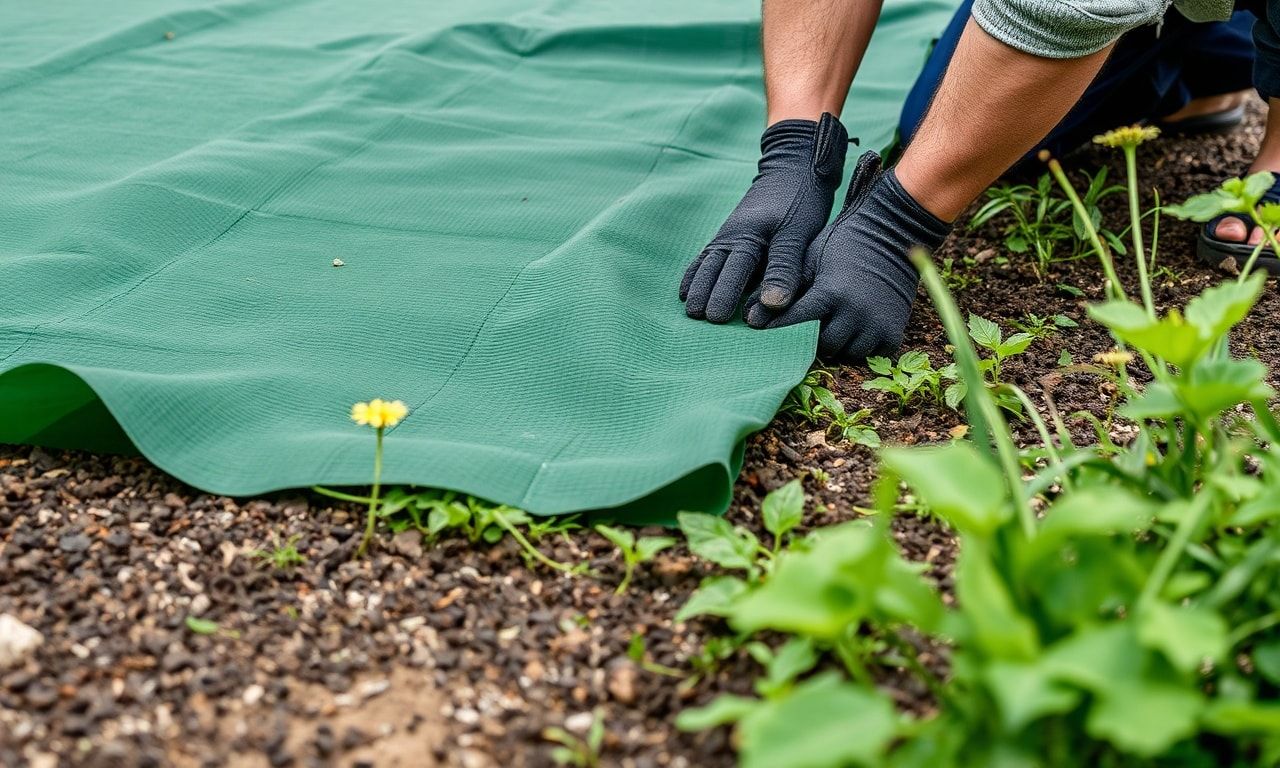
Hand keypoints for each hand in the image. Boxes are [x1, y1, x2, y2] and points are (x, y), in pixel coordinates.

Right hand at [680, 114, 847, 322]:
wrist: (794, 167)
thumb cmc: (801, 201)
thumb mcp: (798, 234)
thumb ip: (784, 267)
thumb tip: (770, 304)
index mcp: (748, 235)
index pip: (733, 270)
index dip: (724, 294)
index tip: (717, 318)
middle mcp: (732, 235)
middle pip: (712, 268)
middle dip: (704, 293)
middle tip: (697, 318)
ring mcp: (728, 233)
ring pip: (707, 262)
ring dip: (698, 285)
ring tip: (689, 308)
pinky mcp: (731, 234)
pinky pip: (708, 256)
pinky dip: (698, 271)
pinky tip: (689, 287)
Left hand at [745, 152, 951, 359]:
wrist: (890, 231)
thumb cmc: (842, 243)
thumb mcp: (811, 258)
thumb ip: (785, 288)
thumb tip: (749, 317)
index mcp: (830, 292)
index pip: (795, 322)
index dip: (777, 328)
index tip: (763, 331)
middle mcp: (855, 312)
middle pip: (823, 346)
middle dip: (813, 339)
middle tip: (806, 328)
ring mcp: (876, 324)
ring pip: (848, 354)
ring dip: (838, 345)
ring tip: (832, 328)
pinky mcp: (894, 332)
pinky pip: (872, 355)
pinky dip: (862, 347)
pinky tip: (854, 332)